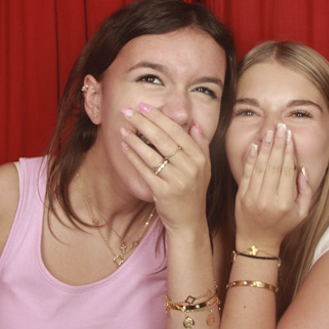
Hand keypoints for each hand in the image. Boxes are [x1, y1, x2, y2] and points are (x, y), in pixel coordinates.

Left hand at [120, 105, 210, 234]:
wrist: (189, 221)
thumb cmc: (194, 192)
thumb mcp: (205, 167)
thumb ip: (201, 144)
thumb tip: (194, 123)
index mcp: (199, 158)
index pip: (177, 131)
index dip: (159, 118)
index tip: (145, 107)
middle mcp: (190, 167)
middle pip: (163, 139)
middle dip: (144, 122)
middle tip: (128, 111)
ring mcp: (177, 180)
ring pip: (152, 154)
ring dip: (135, 139)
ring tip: (122, 128)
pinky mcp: (163, 192)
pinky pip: (145, 170)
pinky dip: (133, 157)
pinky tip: (124, 147)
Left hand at [234, 123, 312, 251]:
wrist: (256, 242)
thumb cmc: (282, 226)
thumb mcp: (302, 213)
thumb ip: (306, 190)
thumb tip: (301, 168)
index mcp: (285, 203)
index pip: (287, 171)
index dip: (288, 152)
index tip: (289, 136)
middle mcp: (268, 199)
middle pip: (274, 165)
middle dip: (278, 144)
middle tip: (281, 127)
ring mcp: (253, 198)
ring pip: (260, 167)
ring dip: (265, 147)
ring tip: (270, 132)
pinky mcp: (241, 196)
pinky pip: (247, 173)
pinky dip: (251, 158)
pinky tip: (256, 145)